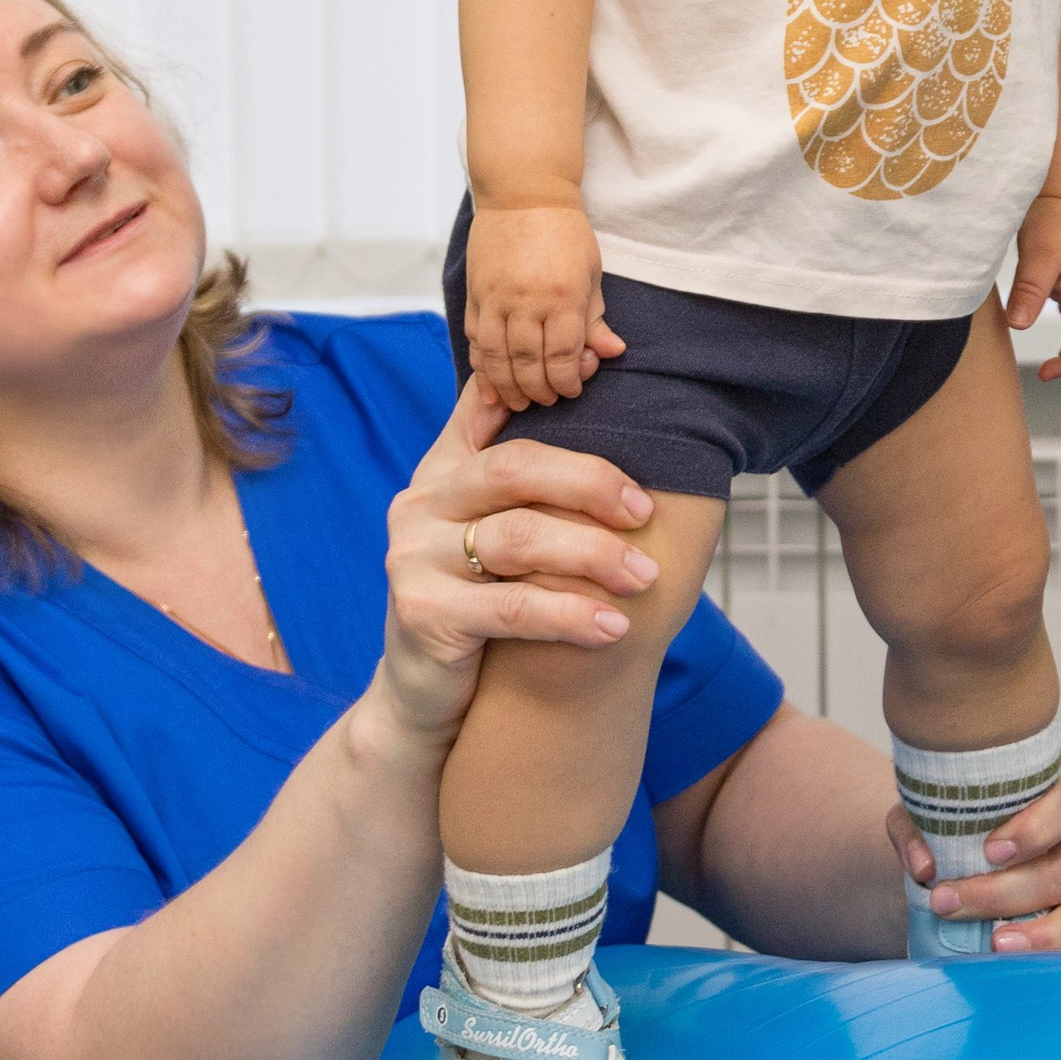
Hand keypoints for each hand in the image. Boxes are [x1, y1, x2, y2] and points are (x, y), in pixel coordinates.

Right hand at [372, 379, 659, 743]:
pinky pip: (513, 607)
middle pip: (513, 469)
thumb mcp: (487, 530)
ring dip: (594, 555)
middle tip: (647, 512)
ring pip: (519, 538)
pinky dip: (571, 614)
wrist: (422, 695)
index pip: (489, 409)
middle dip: (590, 483)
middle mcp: (419, 504)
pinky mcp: (423, 614)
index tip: (601, 363)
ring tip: (645, 577)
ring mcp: (413, 558)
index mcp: (441, 473)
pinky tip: (613, 626)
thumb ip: (516, 473)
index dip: (543, 384)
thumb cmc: (477, 603)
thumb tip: (571, 387)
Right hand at [462, 200, 626, 408]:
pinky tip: (489, 382)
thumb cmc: (565, 233)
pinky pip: (475, 338)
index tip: (571, 389)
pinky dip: (481, 364)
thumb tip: (612, 352)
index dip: (566, 381)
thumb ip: (595, 318)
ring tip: (516, 402)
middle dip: (537, 391)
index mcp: (563, 296)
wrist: (523, 192)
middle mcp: (527, 301)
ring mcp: (496, 298)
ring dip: (506, 386)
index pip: (562, 355)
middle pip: (527, 363)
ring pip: (495, 357)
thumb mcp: (591, 273)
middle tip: (544, 402)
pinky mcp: (475, 293)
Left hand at [887, 767, 1060, 954]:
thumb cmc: (981, 839)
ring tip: (997, 945)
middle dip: (1003, 893)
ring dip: (1042, 932)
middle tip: (951, 905)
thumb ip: (920, 829)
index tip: (989, 852)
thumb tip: (922, 867)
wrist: (1011, 871)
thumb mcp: (946, 821)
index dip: (1031, 829)